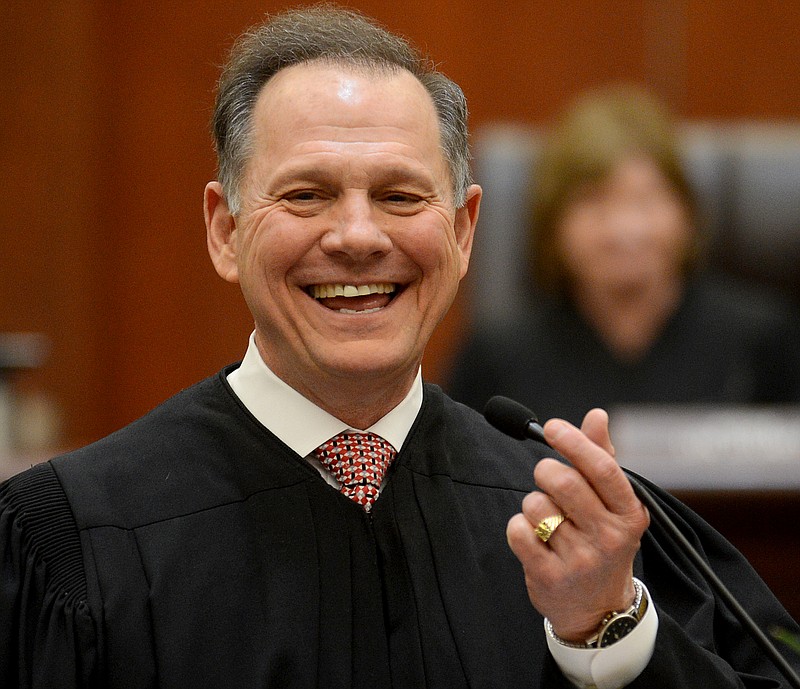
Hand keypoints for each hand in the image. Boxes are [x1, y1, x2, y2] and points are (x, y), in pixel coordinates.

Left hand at [506, 408, 649, 641]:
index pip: (601, 467)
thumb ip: (601, 457)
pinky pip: (518, 531)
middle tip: (547, 480)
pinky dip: (519, 528)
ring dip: (533, 506)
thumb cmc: (601, 542)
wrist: (598, 611)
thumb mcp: (612, 505)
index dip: (573, 442)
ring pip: (535, 505)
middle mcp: (609, 537)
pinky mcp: (549, 577)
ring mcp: (580, 560)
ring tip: (549, 522)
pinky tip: (536, 540)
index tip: (551, 427)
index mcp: (629, 514)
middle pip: (562, 481)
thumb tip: (596, 415)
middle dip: (545, 472)